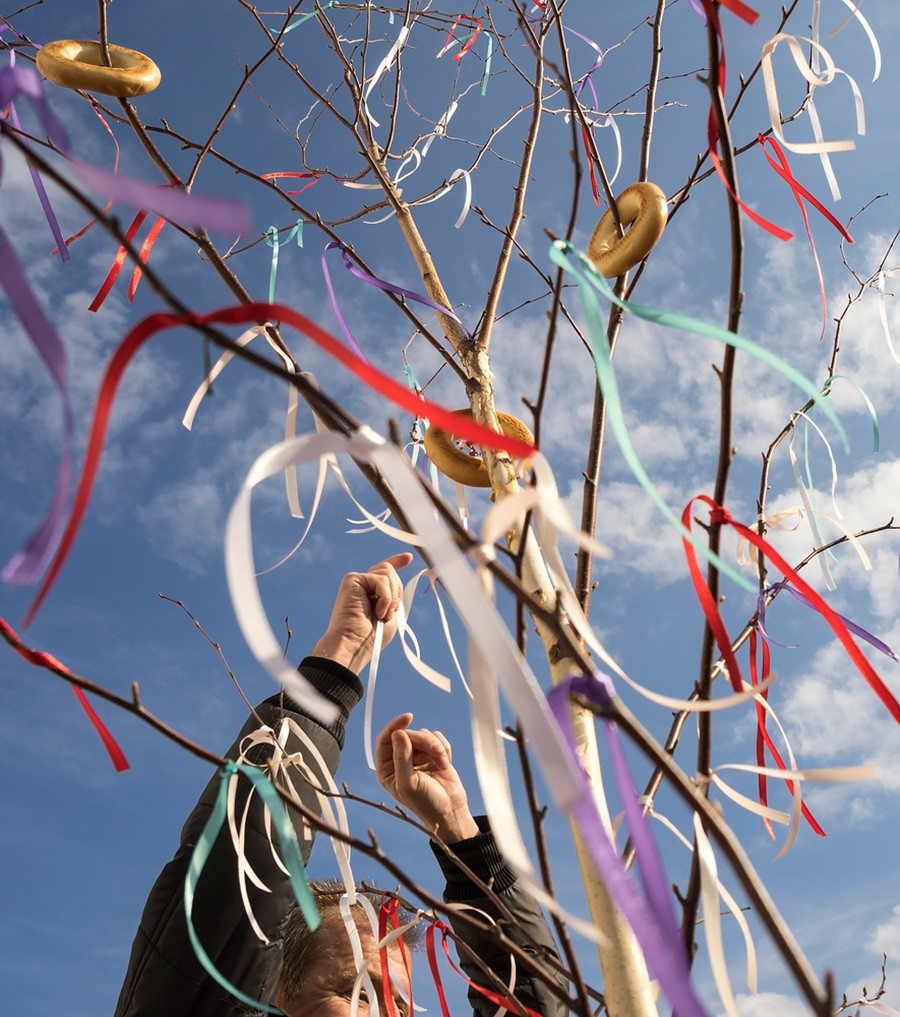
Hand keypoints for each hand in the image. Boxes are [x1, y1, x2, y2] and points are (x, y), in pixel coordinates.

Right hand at [310, 553, 412, 671]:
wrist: (354, 645)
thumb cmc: (371, 636)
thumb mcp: (390, 612)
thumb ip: (394, 595)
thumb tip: (397, 583)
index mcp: (371, 592)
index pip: (384, 571)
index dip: (397, 561)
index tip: (408, 558)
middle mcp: (363, 584)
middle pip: (390, 570)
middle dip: (396, 592)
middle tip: (388, 615)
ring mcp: (357, 580)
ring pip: (388, 572)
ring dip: (391, 597)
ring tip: (382, 615)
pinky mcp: (352, 579)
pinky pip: (381, 579)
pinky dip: (386, 597)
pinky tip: (378, 611)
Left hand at [376, 714, 478, 842]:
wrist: (451, 810)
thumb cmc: (426, 802)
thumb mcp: (409, 783)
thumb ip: (402, 758)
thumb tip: (398, 733)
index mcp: (386, 768)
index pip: (385, 739)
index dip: (395, 726)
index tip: (408, 718)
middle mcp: (399, 760)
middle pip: (408, 734)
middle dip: (424, 741)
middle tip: (437, 753)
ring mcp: (417, 756)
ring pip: (424, 734)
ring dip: (435, 747)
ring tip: (442, 764)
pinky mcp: (433, 754)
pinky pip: (437, 738)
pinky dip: (443, 748)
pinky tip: (445, 764)